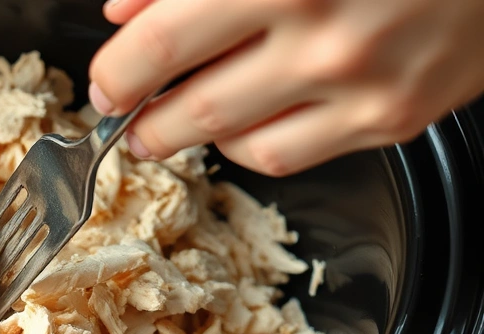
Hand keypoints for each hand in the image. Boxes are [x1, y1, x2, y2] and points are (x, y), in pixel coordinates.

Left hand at [88, 0, 483, 175]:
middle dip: (138, 116)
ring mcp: (362, 86)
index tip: (105, 78)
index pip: (161, 45)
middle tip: (123, 110)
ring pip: (231, 142)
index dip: (117, 70)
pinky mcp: (392, 118)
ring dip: (184, 135)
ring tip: (168, 120)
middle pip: (189, 107)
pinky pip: (284, 156)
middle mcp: (324, 38)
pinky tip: (238, 119)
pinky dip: (245, 143)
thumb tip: (124, 12)